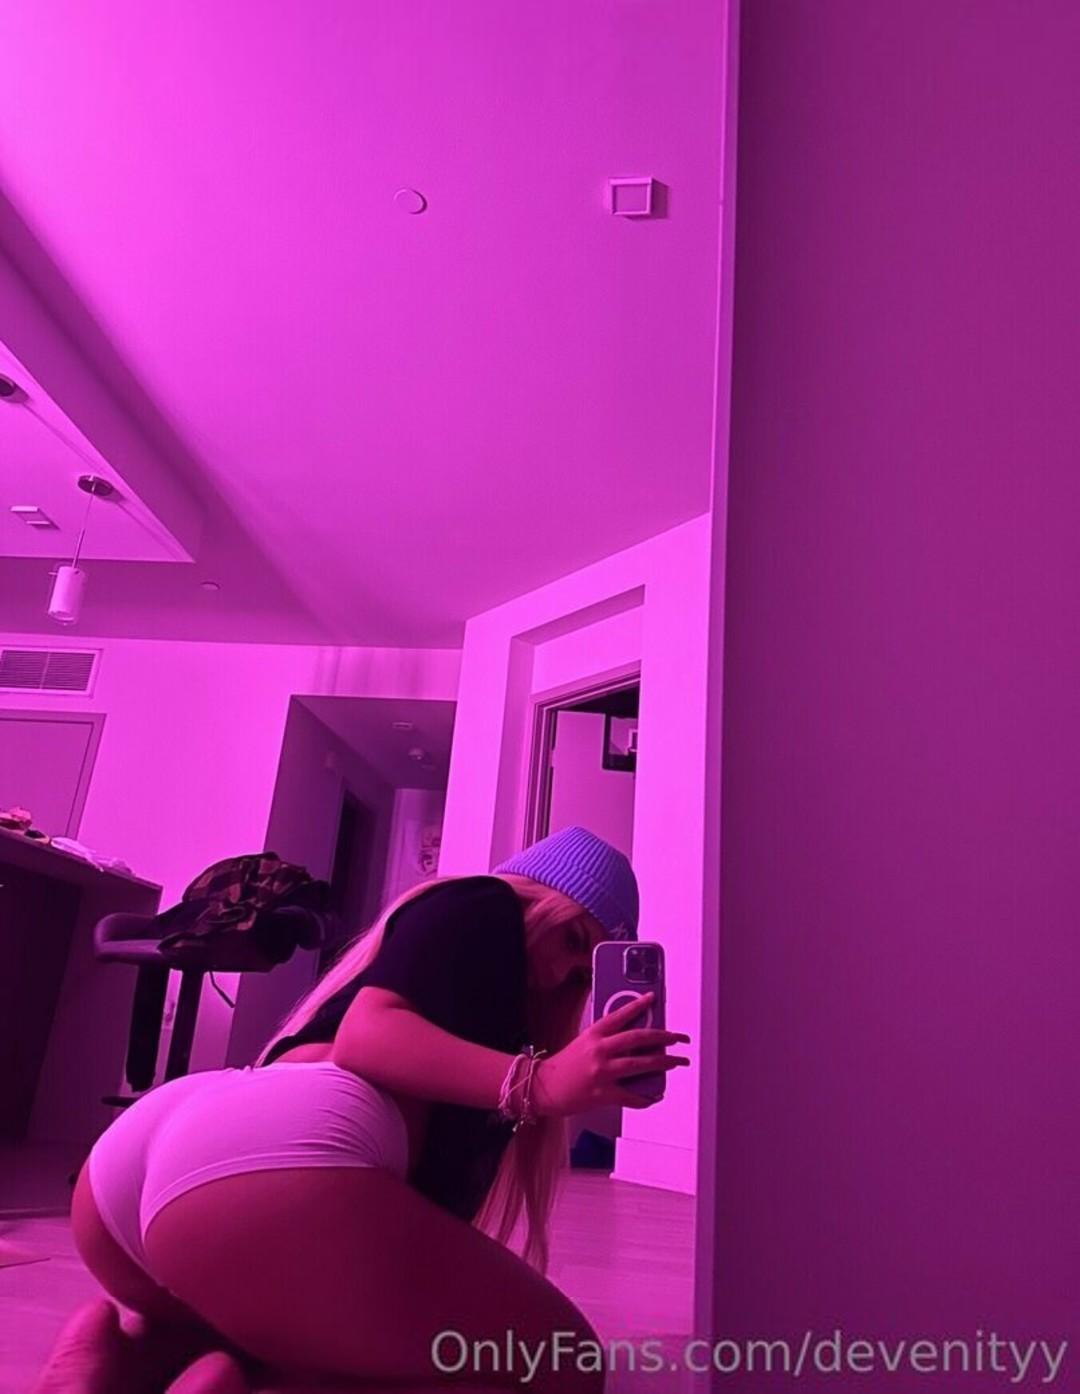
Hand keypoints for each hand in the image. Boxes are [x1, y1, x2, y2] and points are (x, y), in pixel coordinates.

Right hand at [531, 992, 690, 1115]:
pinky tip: (655, 1095)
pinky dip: (645, 1097)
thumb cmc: (565, 1065)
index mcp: (594, 1034)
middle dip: (662, 1037)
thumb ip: (606, 1039)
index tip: (653, 998)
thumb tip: (635, 1039)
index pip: (620, 1014)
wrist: (544, 1086)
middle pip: (637, 1039)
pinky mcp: (602, 1093)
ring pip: (639, 1065)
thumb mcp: (584, 1042)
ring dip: (662, 1062)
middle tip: (677, 1037)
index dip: (638, 1005)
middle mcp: (599, 1050)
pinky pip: (630, 1096)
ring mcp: (601, 1072)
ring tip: (676, 1061)